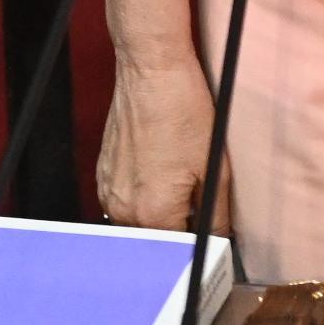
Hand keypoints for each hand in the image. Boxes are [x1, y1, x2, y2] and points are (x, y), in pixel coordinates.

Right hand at [95, 53, 225, 230]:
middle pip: (154, 242)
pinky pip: (123, 202)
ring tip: (178, 188)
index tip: (211, 241)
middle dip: (177, 234)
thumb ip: (217, 215)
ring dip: (158, 217)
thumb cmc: (182, 111)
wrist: (151, 71)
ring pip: (137, 224)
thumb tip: (220, 240)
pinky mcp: (103, 174)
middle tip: (198, 213)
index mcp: (154, 213)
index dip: (199, 247)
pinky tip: (159, 174)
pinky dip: (142, 199)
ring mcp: (109, 191)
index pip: (179, 253)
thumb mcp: (213, 167)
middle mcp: (123, 208)